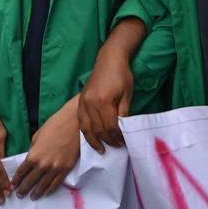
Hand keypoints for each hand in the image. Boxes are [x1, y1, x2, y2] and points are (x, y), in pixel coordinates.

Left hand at [12, 97, 79, 199]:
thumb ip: (33, 149)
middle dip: (23, 189)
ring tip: (32, 197)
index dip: (16, 180)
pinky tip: (45, 193)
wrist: (74, 122)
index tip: (13, 185)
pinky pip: (56, 183)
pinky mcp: (66, 169)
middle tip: (19, 195)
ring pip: (43, 185)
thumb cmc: (55, 124)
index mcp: (34, 155)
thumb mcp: (37, 135)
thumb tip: (30, 157)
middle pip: (30, 181)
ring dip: (36, 192)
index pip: (22, 172)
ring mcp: (55, 168)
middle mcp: (43, 165)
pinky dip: (50, 190)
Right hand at [79, 19, 145, 153]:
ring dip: (94, 140)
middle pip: (97, 129)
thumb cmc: (122, 75)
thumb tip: (122, 130)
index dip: (116, 137)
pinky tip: (91, 137)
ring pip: (86, 127)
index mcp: (103, 101)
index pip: (110, 126)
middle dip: (107, 140)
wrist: (109, 59)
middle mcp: (90, 103)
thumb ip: (124, 113)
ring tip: (101, 150)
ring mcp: (83, 102)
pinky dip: (85, 131)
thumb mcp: (127, 94)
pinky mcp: (80, 100)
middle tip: (116, 146)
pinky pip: (80, 120)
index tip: (123, 142)